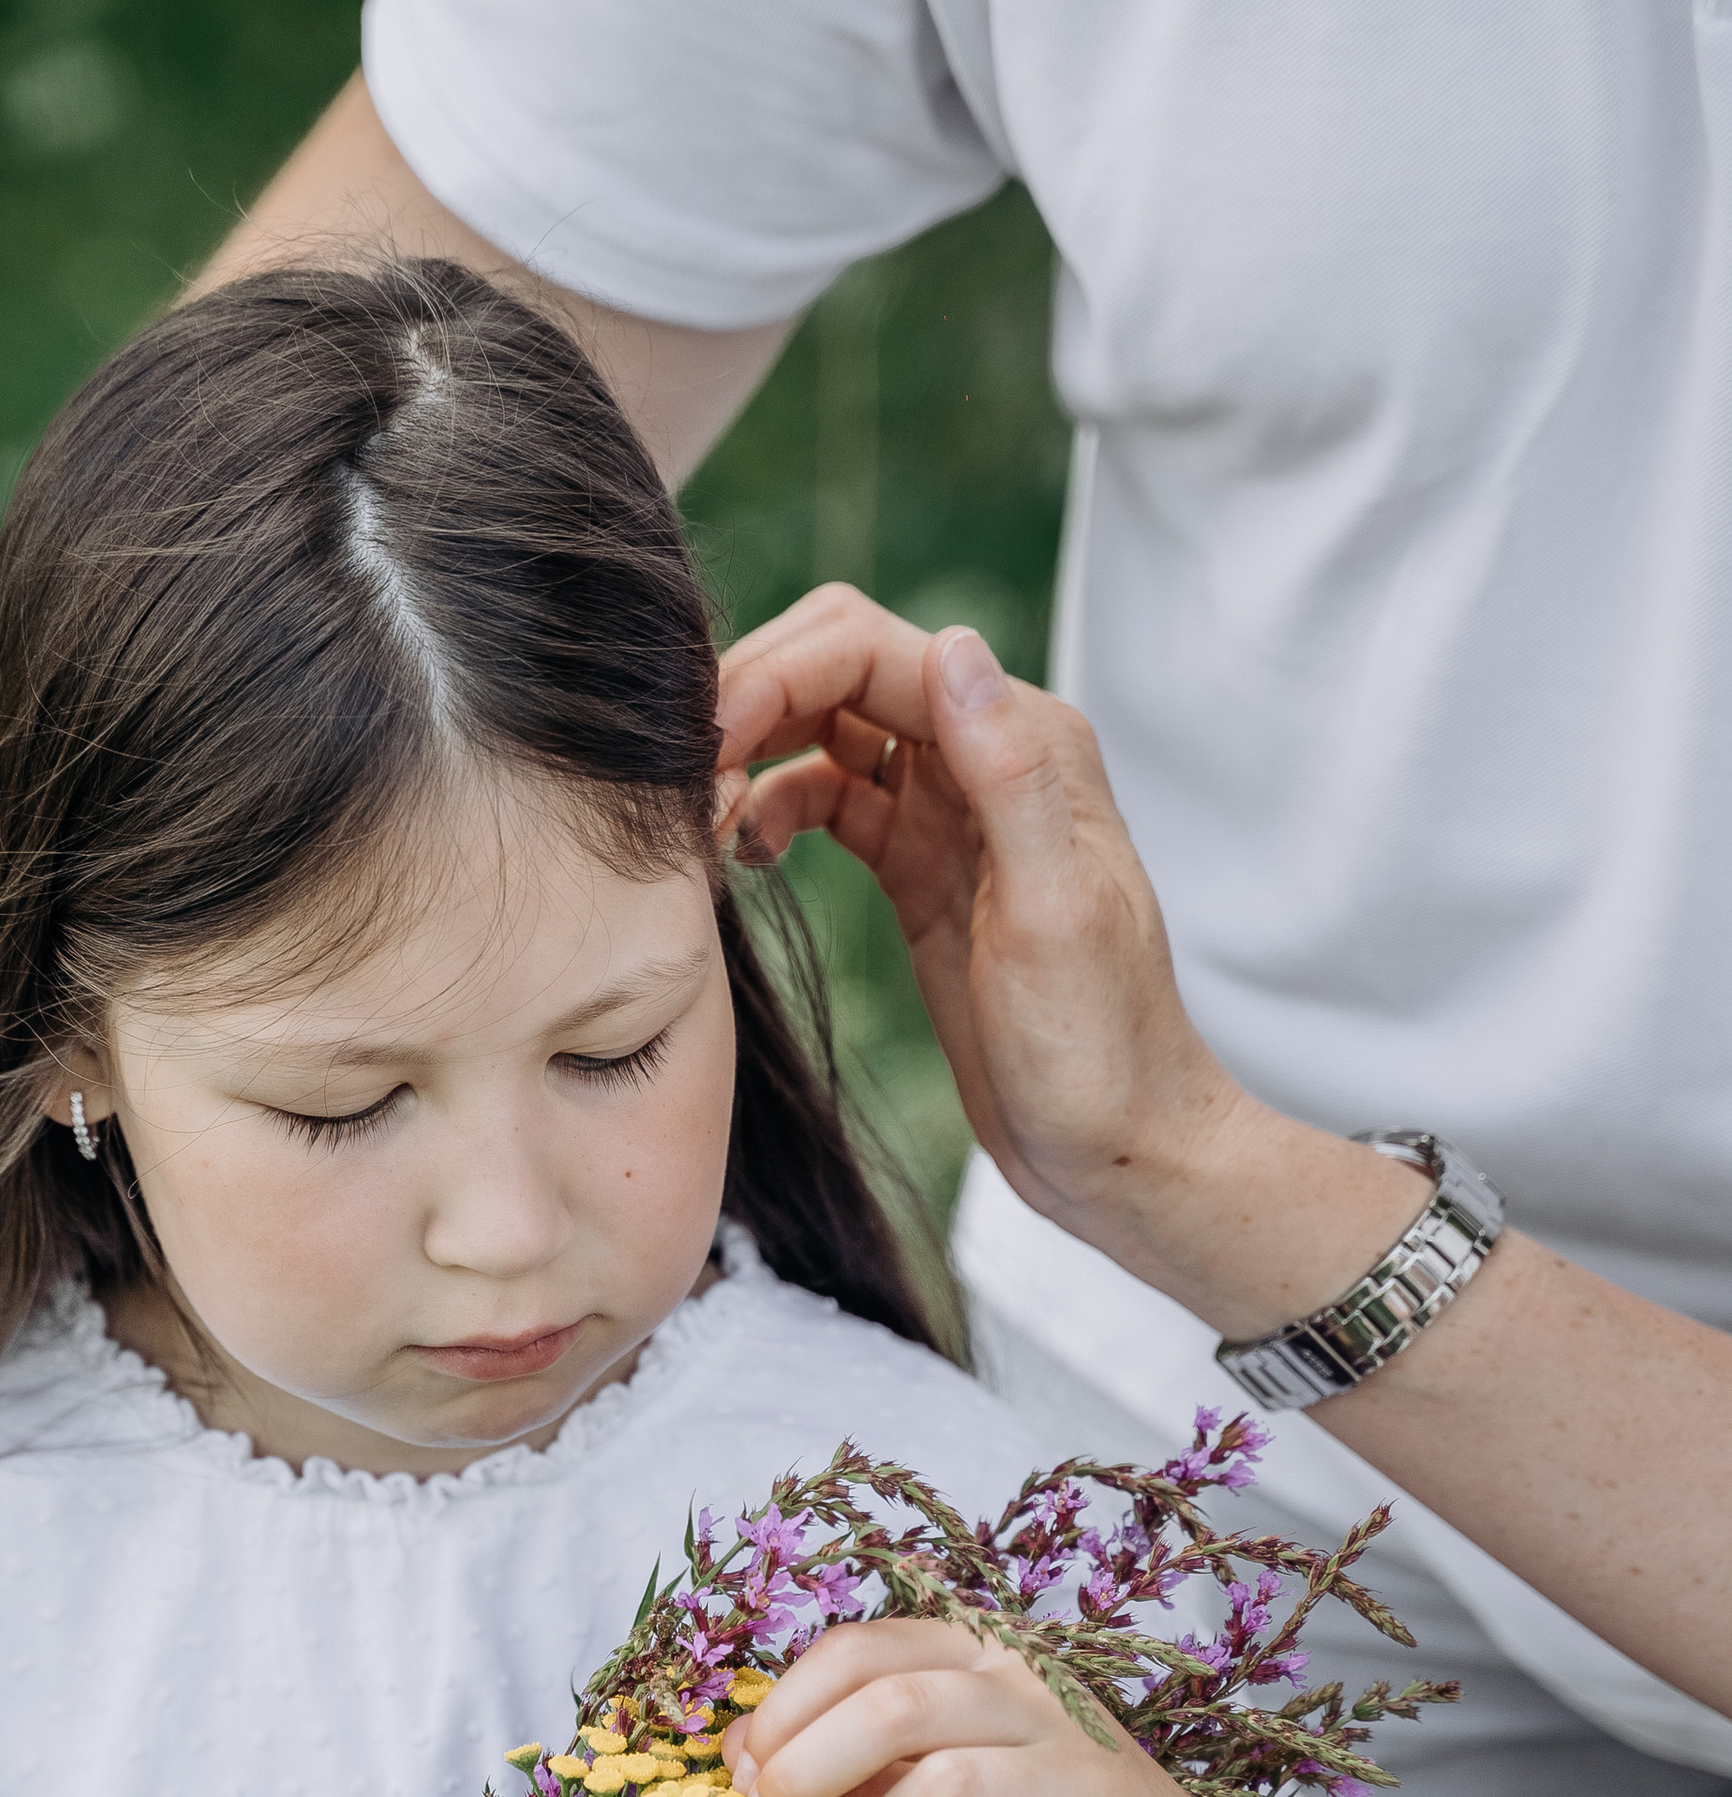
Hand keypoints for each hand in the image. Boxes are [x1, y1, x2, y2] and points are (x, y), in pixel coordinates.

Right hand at [716, 586, 1439, 1341]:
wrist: (1114, 1148)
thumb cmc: (1100, 1048)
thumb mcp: (1053, 914)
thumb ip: (1009, 776)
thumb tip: (954, 648)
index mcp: (1026, 744)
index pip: (874, 651)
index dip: (778, 674)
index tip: (707, 744)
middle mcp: (984, 757)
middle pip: (838, 669)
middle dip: (752, 700)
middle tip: (681, 777)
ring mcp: (945, 811)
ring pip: (822, 730)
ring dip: (751, 757)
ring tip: (699, 826)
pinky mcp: (914, 866)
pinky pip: (824, 802)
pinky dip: (771, 812)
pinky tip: (741, 856)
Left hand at [727, 1618, 1336, 1796]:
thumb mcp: (939, 1768)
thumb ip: (851, 1754)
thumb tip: (739, 1755)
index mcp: (982, 1656)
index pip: (858, 1649)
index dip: (782, 1711)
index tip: (743, 1775)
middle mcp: (1033, 1695)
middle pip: (888, 1706)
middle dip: (802, 1771)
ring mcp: (1078, 1769)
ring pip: (941, 1785)